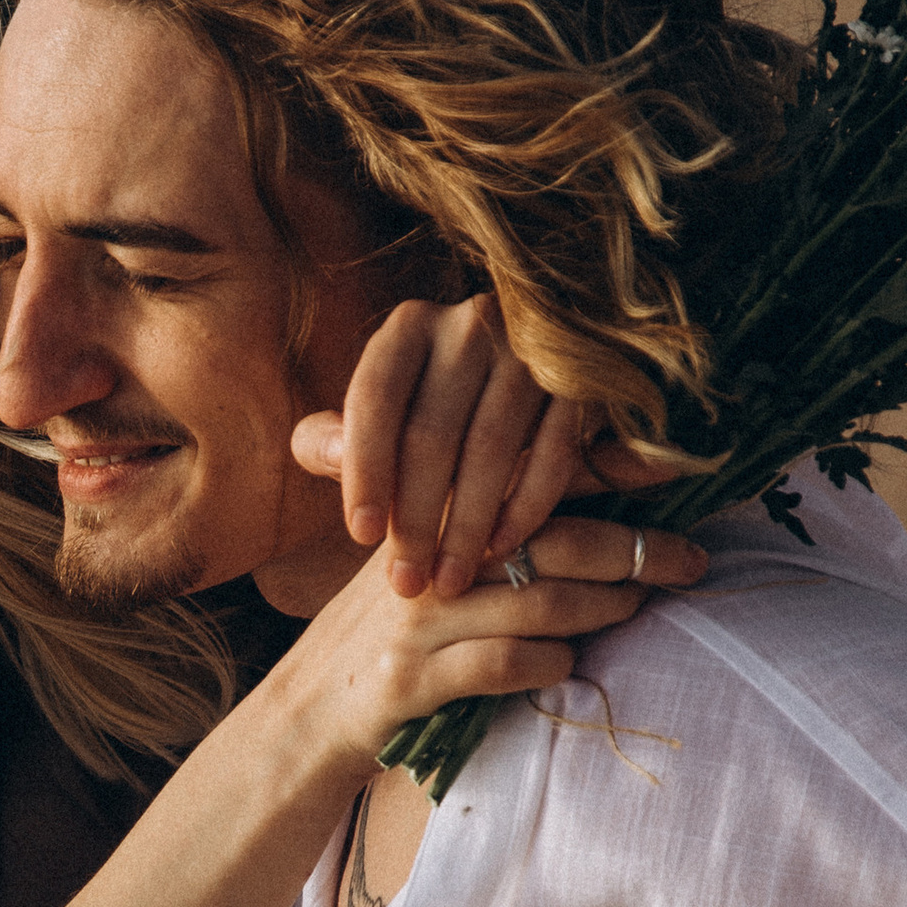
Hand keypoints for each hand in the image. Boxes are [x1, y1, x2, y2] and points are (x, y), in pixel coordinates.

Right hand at [276, 505, 707, 771]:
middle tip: (688, 560)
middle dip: (633, 548)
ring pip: (539, 599)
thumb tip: (585, 514)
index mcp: (430, 518)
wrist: (302, 717)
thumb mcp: (423, 571)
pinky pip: (503, 664)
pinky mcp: (410, 679)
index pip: (529, 480)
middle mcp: (425, 559)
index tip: (671, 480)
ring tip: (633, 609)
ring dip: (602, 608)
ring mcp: (416, 619)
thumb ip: (482, 534)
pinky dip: (548, 663)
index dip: (605, 478)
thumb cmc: (382, 640)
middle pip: (551, 537)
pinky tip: (561, 664)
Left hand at [292, 295, 664, 596]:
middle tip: (406, 583)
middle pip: (432, 432)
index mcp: (408, 328)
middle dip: (415, 518)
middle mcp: (469, 323)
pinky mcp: (580, 383)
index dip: (365, 470)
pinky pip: (553, 452)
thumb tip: (326, 452)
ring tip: (447, 583)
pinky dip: (526, 507)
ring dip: (466, 526)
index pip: (374, 399)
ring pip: (491, 448)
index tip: (361, 537)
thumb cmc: (432, 406)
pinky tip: (501, 551)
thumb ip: (339, 435)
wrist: (531, 374)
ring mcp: (530, 348)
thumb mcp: (380, 410)